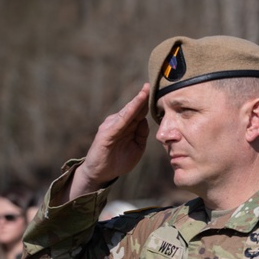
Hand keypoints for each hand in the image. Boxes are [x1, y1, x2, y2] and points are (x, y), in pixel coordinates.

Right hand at [66, 83, 150, 200]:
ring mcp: (111, 127)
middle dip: (142, 97)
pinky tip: (134, 108)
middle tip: (151, 85)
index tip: (156, 92)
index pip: (138, 113)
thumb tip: (145, 121)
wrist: (101, 173)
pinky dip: (127, 115)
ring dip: (136, 102)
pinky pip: (119, 123)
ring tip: (144, 92)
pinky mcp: (106, 134)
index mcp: (127, 127)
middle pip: (133, 109)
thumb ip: (141, 134)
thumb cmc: (119, 160)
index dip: (147, 103)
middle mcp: (118, 123)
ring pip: (126, 112)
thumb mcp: (137, 148)